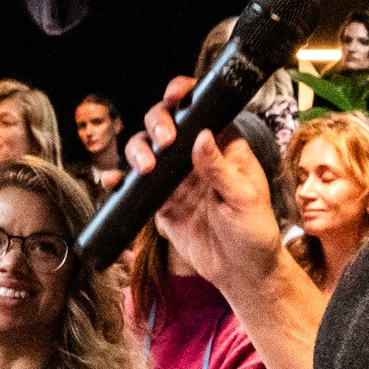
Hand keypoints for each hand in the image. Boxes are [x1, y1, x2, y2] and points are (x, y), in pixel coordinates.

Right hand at [132, 79, 286, 298]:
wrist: (240, 273)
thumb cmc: (255, 233)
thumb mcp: (244, 199)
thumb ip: (220, 169)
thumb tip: (201, 136)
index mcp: (224, 146)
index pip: (202, 109)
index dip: (185, 95)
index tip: (175, 96)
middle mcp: (196, 156)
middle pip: (166, 123)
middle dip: (157, 123)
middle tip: (163, 143)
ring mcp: (175, 178)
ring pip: (146, 149)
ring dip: (138, 150)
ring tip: (144, 168)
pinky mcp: (159, 201)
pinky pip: (134, 186)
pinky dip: (120, 181)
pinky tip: (114, 182)